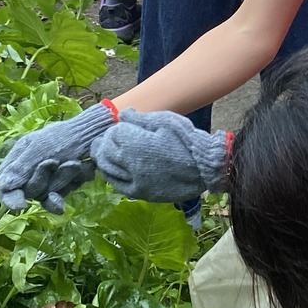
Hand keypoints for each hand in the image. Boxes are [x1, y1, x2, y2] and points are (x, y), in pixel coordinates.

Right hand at [0, 102, 117, 212]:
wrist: (96, 133)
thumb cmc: (66, 135)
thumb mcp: (41, 147)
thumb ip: (22, 168)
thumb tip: (3, 187)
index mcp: (19, 156)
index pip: (4, 183)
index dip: (10, 197)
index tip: (20, 205)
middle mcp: (31, 169)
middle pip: (29, 191)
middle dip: (44, 179)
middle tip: (56, 162)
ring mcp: (48, 179)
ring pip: (48, 194)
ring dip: (63, 178)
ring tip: (75, 162)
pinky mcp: (64, 185)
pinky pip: (63, 194)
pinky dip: (72, 183)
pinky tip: (81, 172)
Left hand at [92, 109, 229, 205]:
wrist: (204, 167)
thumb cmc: (186, 140)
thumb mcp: (165, 121)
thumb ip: (140, 118)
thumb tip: (122, 115)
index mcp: (135, 143)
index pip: (113, 134)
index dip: (115, 128)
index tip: (120, 126)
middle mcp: (130, 164)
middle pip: (105, 152)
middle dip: (104, 142)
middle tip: (105, 138)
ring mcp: (135, 181)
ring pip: (107, 170)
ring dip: (103, 159)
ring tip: (104, 153)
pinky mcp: (142, 193)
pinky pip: (118, 185)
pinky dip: (112, 176)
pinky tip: (113, 170)